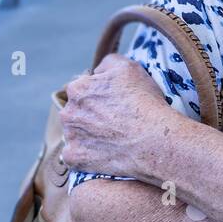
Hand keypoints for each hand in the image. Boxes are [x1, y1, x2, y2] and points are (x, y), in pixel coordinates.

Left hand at [58, 54, 175, 180]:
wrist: (154, 141)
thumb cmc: (143, 102)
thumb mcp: (129, 67)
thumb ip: (107, 63)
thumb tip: (96, 72)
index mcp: (78, 89)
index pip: (83, 89)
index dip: (100, 95)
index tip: (114, 103)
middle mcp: (68, 112)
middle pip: (76, 112)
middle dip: (90, 115)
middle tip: (114, 122)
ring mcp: (70, 137)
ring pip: (75, 133)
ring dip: (87, 135)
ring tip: (112, 138)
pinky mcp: (74, 158)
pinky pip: (74, 156)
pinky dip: (86, 156)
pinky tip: (104, 154)